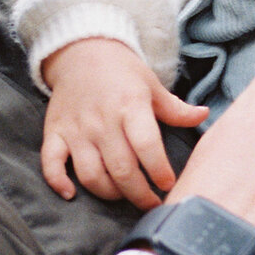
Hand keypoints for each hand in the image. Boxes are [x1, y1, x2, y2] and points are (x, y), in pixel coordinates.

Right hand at [39, 38, 205, 208]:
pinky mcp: (55, 133)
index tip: (169, 185)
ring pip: (90, 174)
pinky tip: (71, 194)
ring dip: (109, 193)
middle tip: (152, 203)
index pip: (146, 146)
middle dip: (140, 194)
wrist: (81, 51)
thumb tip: (204, 115)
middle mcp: (102, 120)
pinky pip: (51, 163)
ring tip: (124, 196)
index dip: (159, 171)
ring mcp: (76, 129)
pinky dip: (58, 182)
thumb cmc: (122, 72)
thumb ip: (176, 109)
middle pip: (121, 169)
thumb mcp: (152, 86)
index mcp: (129, 106)